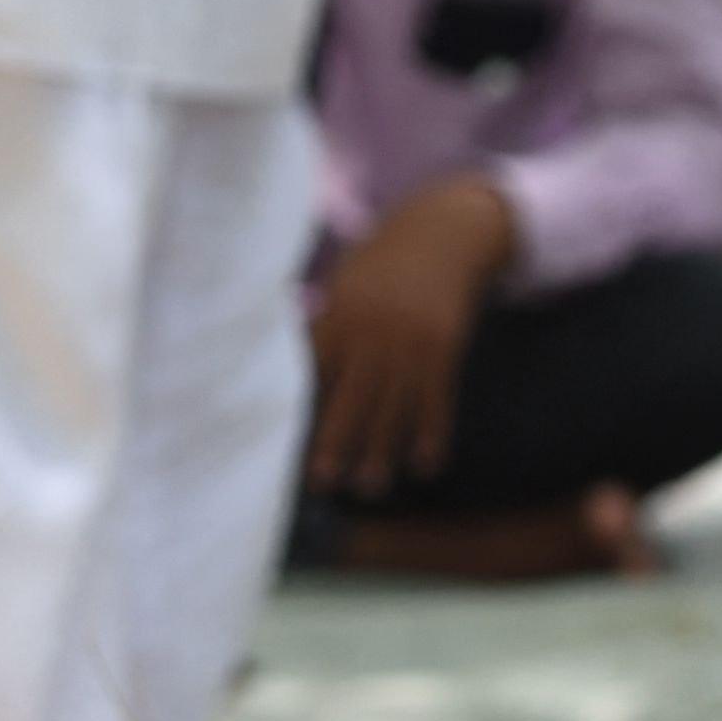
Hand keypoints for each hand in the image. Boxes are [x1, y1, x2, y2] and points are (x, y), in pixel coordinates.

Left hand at [304, 176, 511, 497]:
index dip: (298, 406)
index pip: (314, 369)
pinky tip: (424, 465)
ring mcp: (411, 340)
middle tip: (322, 481)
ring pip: (394, 405)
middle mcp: (373, 330)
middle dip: (336, 439)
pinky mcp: (444, 347)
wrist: (441, 232)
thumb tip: (280, 371)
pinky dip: (431, 433)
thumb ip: (321, 328)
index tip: (277, 442)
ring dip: (381, 449)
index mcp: (339, 315)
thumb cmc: (380, 267)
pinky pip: (437, 398)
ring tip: (368, 488)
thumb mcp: (344, 286)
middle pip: (351, 394)